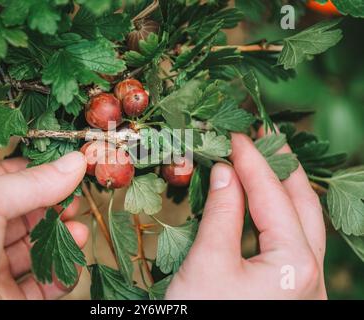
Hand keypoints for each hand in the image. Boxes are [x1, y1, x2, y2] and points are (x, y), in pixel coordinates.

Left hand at [0, 152, 87, 299]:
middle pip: (28, 215)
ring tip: (79, 232)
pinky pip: (45, 284)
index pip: (6, 181)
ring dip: (64, 239)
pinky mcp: (11, 300)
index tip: (66, 167)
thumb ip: (31, 183)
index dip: (37, 172)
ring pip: (39, 249)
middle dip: (56, 206)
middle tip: (75, 202)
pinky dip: (63, 274)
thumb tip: (72, 163)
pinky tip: (71, 264)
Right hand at [166, 133, 326, 299]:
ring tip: (264, 161)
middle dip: (282, 167)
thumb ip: (221, 213)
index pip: (272, 196)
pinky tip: (261, 202)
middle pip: (303, 205)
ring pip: (301, 224)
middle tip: (264, 136)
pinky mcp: (290, 291)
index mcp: (294, 264)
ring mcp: (304, 285)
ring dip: (281, 189)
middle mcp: (310, 274)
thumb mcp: (207, 262)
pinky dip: (276, 216)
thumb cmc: (202, 316)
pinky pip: (292, 243)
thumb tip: (225, 171)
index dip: (251, 161)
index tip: (235, 136)